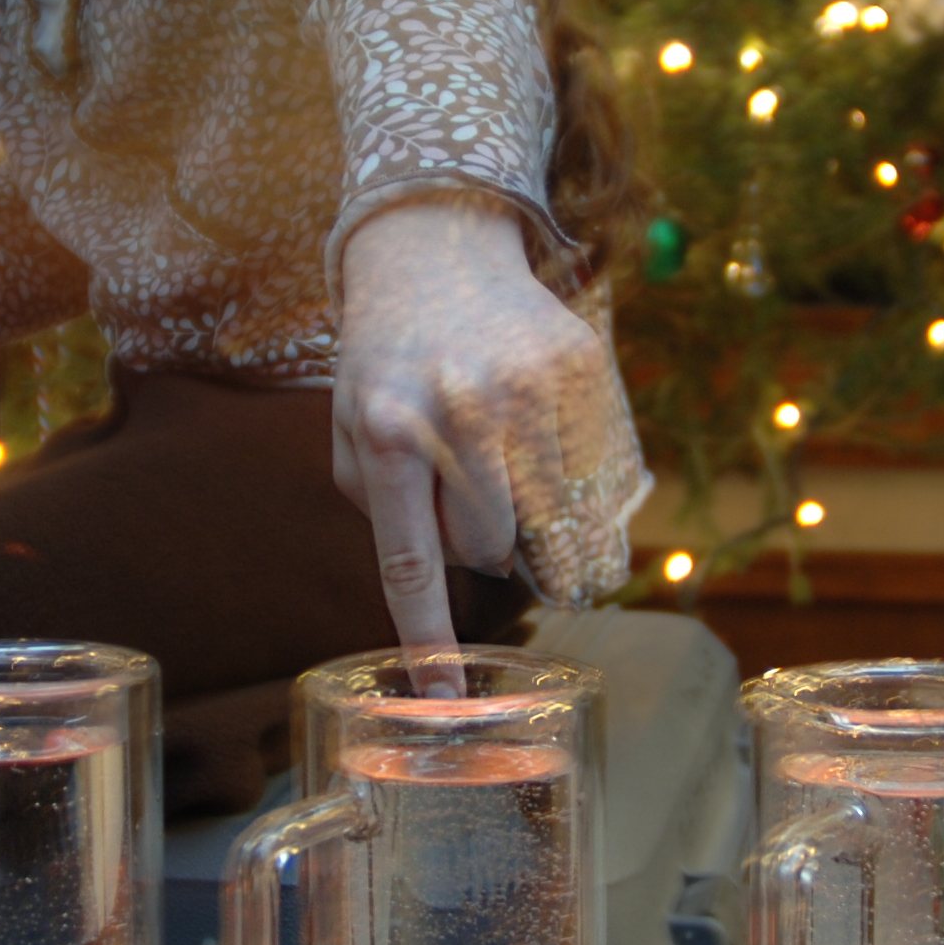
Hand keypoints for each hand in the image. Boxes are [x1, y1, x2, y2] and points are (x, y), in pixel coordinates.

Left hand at [332, 195, 649, 647]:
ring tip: (518, 484)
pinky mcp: (582, 370)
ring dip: (537, 525)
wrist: (437, 248)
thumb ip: (381, 511)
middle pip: (492, 548)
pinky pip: (594, 473)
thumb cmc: (386, 359)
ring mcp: (529, 389)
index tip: (443, 696)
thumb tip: (444, 585)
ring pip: (551, 518)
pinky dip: (580, 487)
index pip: (413, 564)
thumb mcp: (349, 428)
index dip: (430, 639)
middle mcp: (461, 412)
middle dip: (481, 545)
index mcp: (388, 435)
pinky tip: (555, 454)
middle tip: (471, 499)